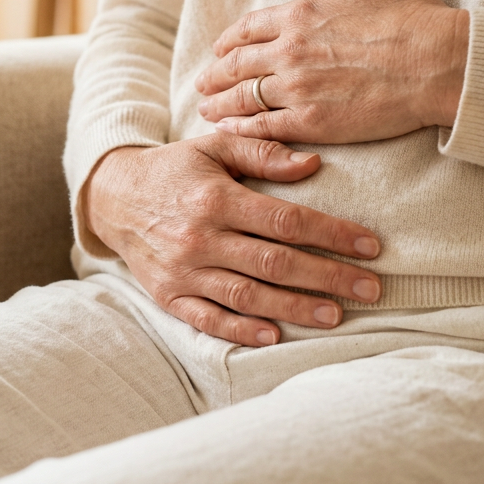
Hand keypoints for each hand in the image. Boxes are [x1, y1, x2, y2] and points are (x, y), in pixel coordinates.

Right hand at [83, 133, 382, 346]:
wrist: (112, 197)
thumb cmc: (175, 170)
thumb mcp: (214, 147)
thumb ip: (263, 153)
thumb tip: (313, 164)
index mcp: (216, 199)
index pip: (286, 220)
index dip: (331, 234)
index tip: (370, 246)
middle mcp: (200, 238)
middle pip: (275, 263)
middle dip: (328, 277)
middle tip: (370, 288)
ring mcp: (184, 271)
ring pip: (247, 296)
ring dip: (295, 308)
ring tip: (336, 315)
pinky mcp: (169, 296)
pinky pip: (208, 319)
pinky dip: (240, 330)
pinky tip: (274, 336)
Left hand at [195, 0, 469, 143]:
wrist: (438, 63)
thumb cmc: (410, 16)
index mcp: (300, 16)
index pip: (248, 28)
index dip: (229, 40)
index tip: (220, 49)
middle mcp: (290, 52)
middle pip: (237, 65)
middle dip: (215, 75)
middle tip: (202, 84)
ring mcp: (298, 90)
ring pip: (244, 99)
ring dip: (220, 105)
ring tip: (207, 111)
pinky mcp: (312, 123)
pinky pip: (264, 128)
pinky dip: (241, 130)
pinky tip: (231, 133)